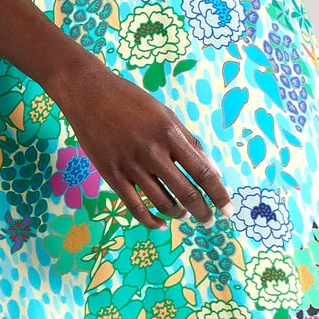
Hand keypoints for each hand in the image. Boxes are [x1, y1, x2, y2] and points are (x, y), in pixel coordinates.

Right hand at [53, 57, 231, 230]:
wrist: (89, 94)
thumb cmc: (131, 101)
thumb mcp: (166, 115)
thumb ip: (190, 143)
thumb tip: (213, 171)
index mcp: (170, 135)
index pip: (203, 172)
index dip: (219, 194)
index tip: (229, 210)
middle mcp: (153, 152)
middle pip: (186, 193)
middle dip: (202, 212)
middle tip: (209, 220)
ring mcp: (130, 166)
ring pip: (163, 203)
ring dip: (179, 214)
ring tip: (184, 215)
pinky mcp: (112, 176)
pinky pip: (135, 208)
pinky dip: (151, 221)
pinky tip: (161, 224)